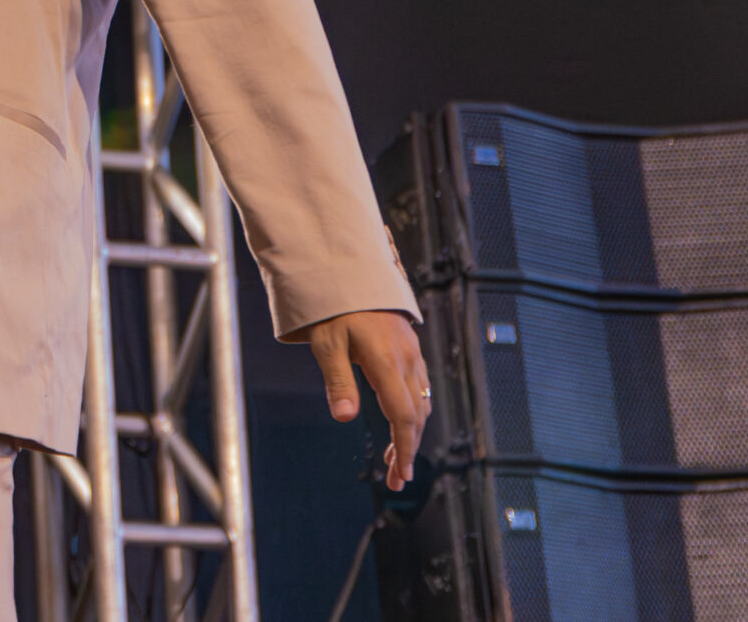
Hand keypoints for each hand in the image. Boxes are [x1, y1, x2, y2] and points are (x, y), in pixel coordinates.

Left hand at [307, 308, 430, 491]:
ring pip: (420, 401)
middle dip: (408, 449)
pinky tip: (401, 420)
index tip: (400, 473)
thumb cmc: (334, 306)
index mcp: (387, 361)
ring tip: (395, 457)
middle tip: (397, 478)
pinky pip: (419, 385)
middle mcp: (406, 359)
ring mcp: (411, 352)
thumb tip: (345, 417)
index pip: (403, 416)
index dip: (404, 448)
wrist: (351, 269)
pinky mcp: (408, 346)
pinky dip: (413, 410)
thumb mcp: (327, 343)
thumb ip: (338, 381)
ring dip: (411, 432)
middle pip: (416, 415)